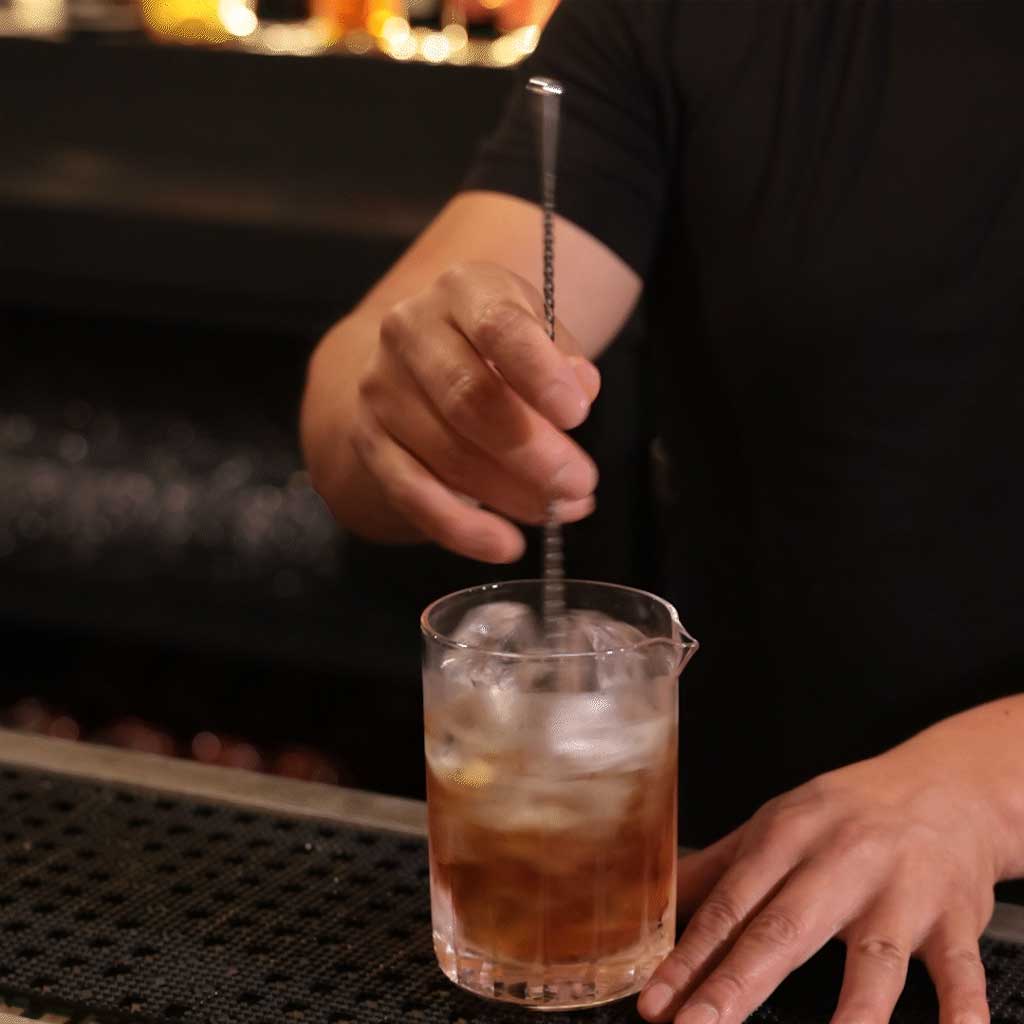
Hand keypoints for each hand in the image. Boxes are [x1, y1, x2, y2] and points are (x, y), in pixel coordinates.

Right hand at [350, 261, 600, 562]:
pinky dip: (462, 528)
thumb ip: (562, 356)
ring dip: (510, 494)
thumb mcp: (536, 330)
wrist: (415, 360)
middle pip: (469, 400)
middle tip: (579, 483)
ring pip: (446, 455)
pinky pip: (413, 494)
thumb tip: (580, 389)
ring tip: (560, 511)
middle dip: (532, 451)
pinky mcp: (369, 442)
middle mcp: (408, 332)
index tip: (577, 415)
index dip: (539, 373)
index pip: (499, 327)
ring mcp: (380, 389)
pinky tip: (504, 544)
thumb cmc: (493, 346)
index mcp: (462, 290)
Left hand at [640, 748, 1003, 1023]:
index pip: (728, 907)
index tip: (654, 1002)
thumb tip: (656, 905)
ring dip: (855, 1010)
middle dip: (736, 984)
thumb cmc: (846, 814)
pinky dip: (964, 1010)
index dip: (688, 957)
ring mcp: (900, 893)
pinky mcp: (954, 919)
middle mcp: (839, 864)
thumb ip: (718, 869)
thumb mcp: (777, 825)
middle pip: (782, 931)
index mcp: (785, 840)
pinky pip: (961, 970)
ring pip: (874, 956)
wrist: (943, 786)